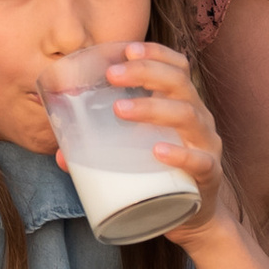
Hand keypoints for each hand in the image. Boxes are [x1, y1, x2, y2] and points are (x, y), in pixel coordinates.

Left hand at [68, 42, 231, 242]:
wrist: (195, 218)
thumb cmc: (163, 175)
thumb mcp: (137, 154)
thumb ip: (101, 151)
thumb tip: (60, 153)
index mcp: (182, 105)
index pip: (177, 68)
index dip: (156, 53)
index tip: (127, 50)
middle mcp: (198, 119)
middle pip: (179, 84)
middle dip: (146, 72)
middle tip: (113, 75)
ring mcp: (206, 146)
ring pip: (188, 116)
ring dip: (153, 109)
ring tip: (121, 109)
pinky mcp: (208, 176)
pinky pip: (200, 161)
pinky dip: (180, 154)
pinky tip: (158, 151)